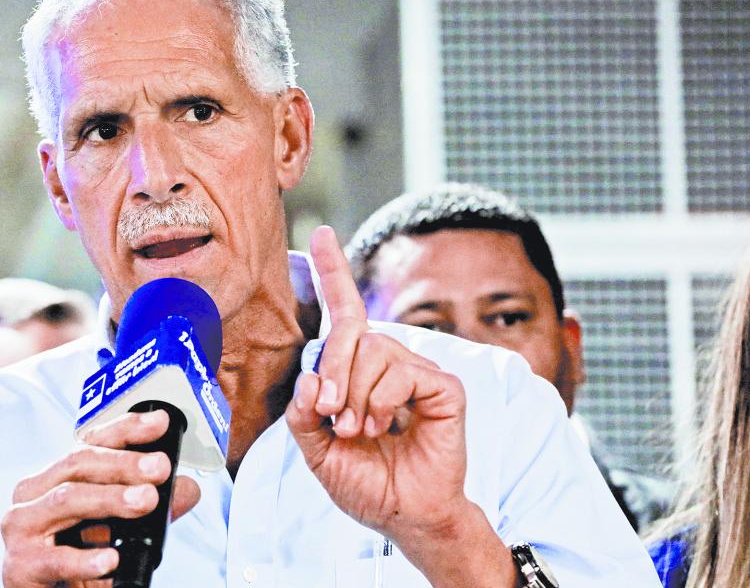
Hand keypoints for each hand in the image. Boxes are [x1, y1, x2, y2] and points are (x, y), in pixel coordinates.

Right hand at [1, 410, 201, 587]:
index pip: (89, 444)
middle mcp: (34, 495)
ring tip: (146, 501)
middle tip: (160, 467)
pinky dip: (84, 559)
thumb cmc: (75, 562)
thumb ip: (150, 509)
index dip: (125, 429)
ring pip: (66, 499)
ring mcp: (22, 528)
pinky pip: (54, 558)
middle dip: (123, 463)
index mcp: (55, 479)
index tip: (158, 423)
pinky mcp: (19, 565)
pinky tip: (109, 560)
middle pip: (77, 465)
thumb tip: (186, 488)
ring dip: (110, 498)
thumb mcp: (117, 531)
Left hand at [286, 225, 471, 541]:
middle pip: (353, 333)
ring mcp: (417, 371)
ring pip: (376, 350)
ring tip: (360, 430)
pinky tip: (385, 426)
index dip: (332, 271)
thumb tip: (312, 376)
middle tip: (332, 415)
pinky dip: (383, 401)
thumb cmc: (365, 481)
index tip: (320, 233)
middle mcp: (387, 363)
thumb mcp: (316, 450)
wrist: (402, 516)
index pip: (345, 312)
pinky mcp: (444, 387)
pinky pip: (404, 372)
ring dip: (357, 395)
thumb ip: (304, 413)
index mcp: (356, 371)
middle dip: (335, 371)